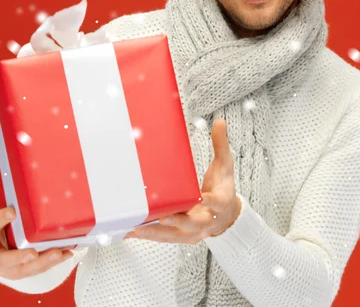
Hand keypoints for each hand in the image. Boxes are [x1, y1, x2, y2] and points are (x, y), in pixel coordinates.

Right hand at [0, 158, 73, 279]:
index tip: (11, 211)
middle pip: (4, 258)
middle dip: (18, 256)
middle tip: (32, 252)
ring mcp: (8, 267)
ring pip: (24, 270)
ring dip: (41, 262)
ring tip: (57, 253)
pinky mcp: (22, 271)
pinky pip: (38, 270)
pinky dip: (52, 262)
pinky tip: (67, 252)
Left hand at [126, 119, 241, 243]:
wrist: (227, 215)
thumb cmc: (223, 187)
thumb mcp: (225, 165)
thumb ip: (221, 145)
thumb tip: (220, 122)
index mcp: (221, 203)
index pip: (217, 203)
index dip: (211, 201)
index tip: (203, 198)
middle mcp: (207, 220)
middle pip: (192, 223)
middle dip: (176, 220)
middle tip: (161, 216)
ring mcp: (194, 232)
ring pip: (175, 235)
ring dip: (155, 233)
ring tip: (135, 229)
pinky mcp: (182, 236)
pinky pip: (165, 237)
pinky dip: (149, 235)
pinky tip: (132, 232)